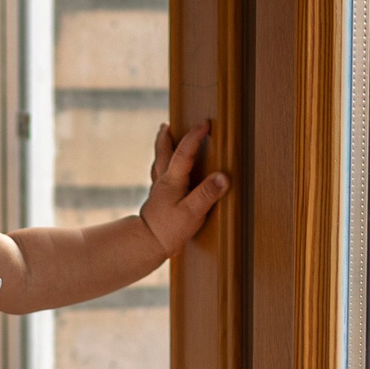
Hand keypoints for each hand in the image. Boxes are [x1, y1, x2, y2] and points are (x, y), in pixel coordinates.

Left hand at [137, 121, 230, 255]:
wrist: (146, 245)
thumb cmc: (168, 230)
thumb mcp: (192, 212)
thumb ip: (207, 193)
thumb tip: (223, 176)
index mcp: (172, 180)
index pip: (184, 152)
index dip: (195, 137)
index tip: (205, 124)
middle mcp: (163, 181)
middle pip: (163, 153)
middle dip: (167, 138)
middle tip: (167, 126)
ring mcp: (158, 191)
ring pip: (159, 164)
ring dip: (162, 149)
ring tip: (163, 137)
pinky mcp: (157, 202)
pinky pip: (159, 178)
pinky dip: (161, 168)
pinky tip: (163, 173)